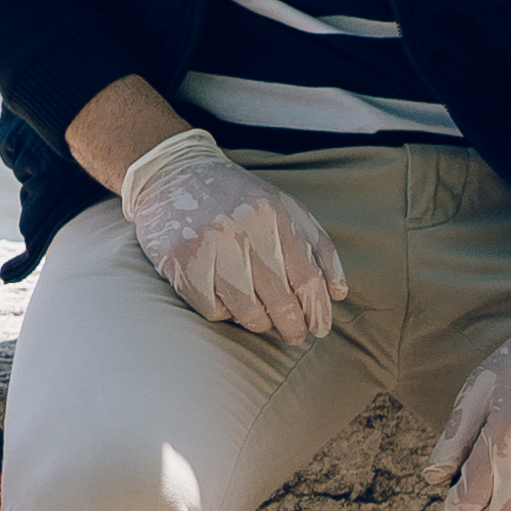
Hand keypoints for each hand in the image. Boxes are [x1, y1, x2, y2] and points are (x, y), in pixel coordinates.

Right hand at [116, 128, 347, 344]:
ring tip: (263, 321)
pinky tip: (229, 304)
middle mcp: (242, 229)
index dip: (318, 312)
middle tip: (295, 336)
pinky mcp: (179, 262)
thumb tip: (338, 294)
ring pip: (247, 311)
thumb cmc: (238, 197)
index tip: (320, 329)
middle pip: (280, 300)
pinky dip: (225, 313)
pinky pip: (212, 309)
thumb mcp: (286, 208)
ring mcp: (207, 246)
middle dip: (293, 326)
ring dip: (260, 324)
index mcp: (274, 214)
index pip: (307, 278)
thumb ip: (318, 247)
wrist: (172, 174)